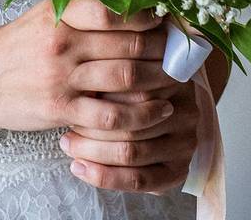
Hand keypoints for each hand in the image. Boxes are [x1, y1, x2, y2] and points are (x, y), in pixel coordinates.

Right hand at [0, 0, 177, 133]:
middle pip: (129, 43)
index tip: (167, 23)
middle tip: (182, 54)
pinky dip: (141, 115)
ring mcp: (60, 76)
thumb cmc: (10, 49)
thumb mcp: (40, 18)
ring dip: (159, 79)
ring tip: (176, 81)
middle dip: (163, 50)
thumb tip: (129, 8)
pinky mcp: (58, 108)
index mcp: (59, 14)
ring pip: (126, 76)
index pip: (114, 9)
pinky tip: (157, 111)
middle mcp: (61, 41)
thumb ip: (79, 11)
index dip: (148, 17)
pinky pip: (111, 114)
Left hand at [59, 77, 199, 192]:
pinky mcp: (179, 170)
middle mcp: (183, 111)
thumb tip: (73, 76)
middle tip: (66, 122)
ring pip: (130, 152)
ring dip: (91, 151)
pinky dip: (105, 176)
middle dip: (90, 124)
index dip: (96, 86)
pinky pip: (138, 179)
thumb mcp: (127, 72)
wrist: (164, 120)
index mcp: (172, 79)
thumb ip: (108, 71)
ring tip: (68, 144)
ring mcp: (185, 143)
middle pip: (130, 120)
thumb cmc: (132, 92)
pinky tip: (80, 168)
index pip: (131, 83)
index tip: (70, 87)